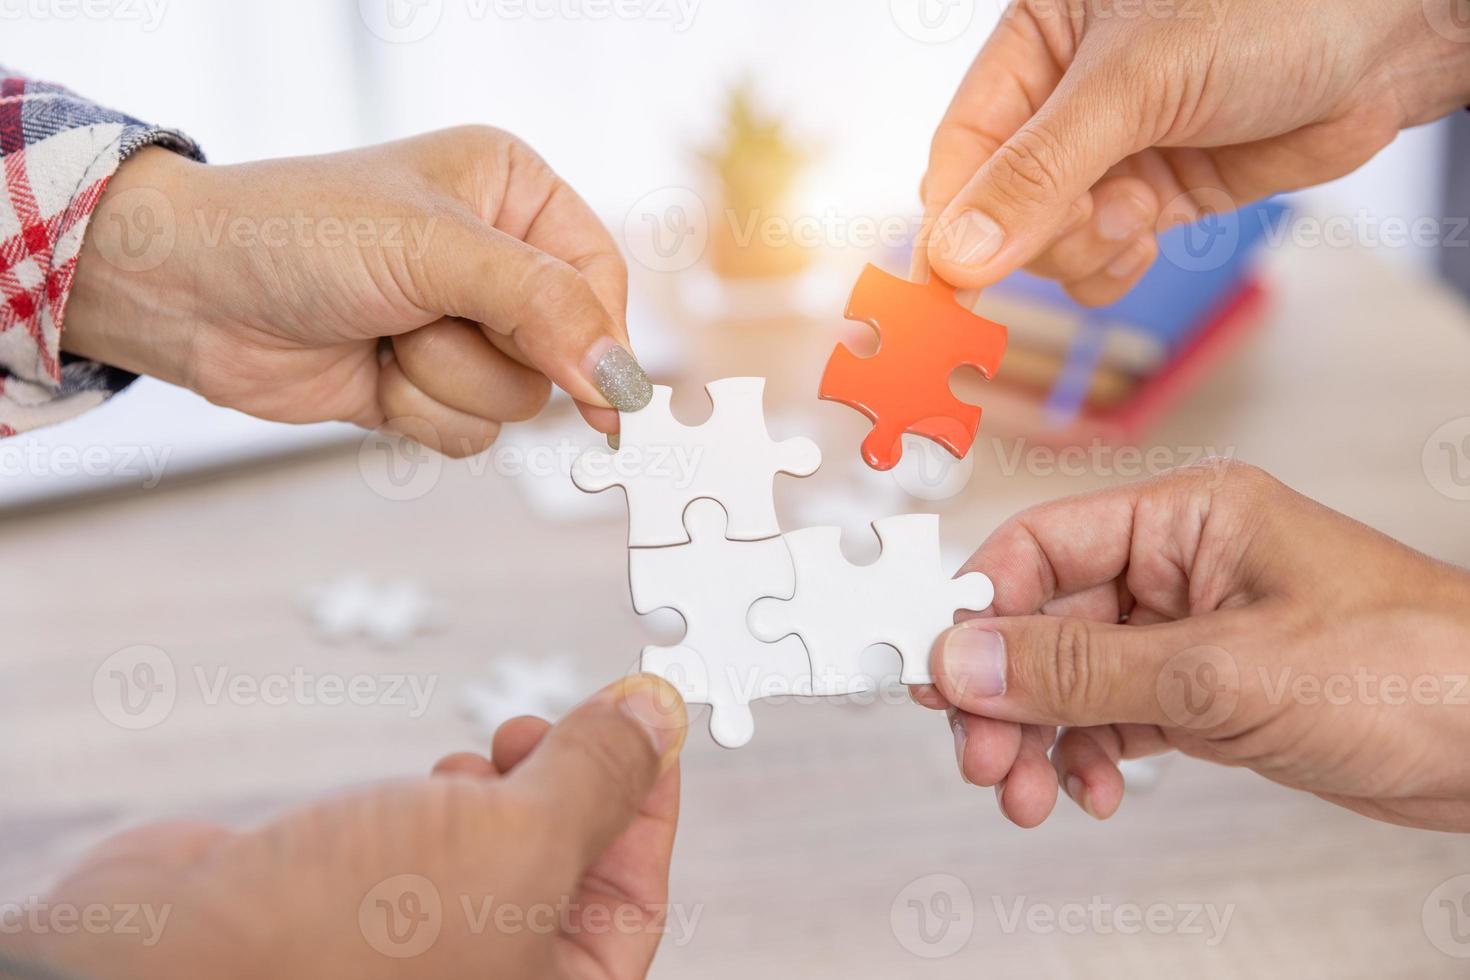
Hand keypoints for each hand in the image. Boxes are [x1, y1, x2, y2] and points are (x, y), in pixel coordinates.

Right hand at [6, 676, 687, 979]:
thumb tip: (655, 719)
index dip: (651, 806)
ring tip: (495, 751)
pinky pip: (432, 848)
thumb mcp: (517, 843)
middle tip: (561, 728)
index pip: (634, 901)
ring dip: (511, 788)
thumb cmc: (339, 943)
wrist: (161, 957)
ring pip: (498, 854)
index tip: (652, 728)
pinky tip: (439, 775)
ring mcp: (415, 952)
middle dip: (575, 789)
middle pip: (568, 875)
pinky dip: (448, 801)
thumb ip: (596, 778)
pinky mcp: (354, 908)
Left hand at [64, 127, 653, 455]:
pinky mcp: (430, 383)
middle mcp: (498, 259)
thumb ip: (544, 308)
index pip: (601, 276)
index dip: (599, 335)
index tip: (597, 391)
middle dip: (490, 349)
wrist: (187, 292)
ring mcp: (463, 326)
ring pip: (520, 401)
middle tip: (427, 318)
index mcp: (514, 192)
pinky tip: (373, 372)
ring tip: (387, 337)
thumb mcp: (436, 251)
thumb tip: (622, 377)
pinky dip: (423, 414)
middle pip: (566, 350)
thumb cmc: (296, 233)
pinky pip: (476, 433)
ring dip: (447, 382)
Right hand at [914, 462, 1469, 832]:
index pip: (1041, 548)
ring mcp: (1192, 631)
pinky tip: (1089, 788)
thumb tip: (968, 660)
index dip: (979, 611)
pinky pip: (1113, 715)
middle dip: (1006, 693)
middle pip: (1046, 621)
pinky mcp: (1207, 691)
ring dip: (1040, 735)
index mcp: (1185, 519)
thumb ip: (1082, 670)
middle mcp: (1180, 567)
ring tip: (1028, 789)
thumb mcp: (1222, 673)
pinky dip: (1089, 754)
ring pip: (1073, 677)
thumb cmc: (1416, 668)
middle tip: (981, 754)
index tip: (938, 673)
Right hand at [916, 0, 1469, 304]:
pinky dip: (1112, 268)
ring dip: (1082, 252)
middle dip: (1041, 232)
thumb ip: (1040, 169)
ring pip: (1046, 244)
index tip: (946, 292)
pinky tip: (1148, 235)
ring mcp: (1108, 155)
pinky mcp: (1155, 195)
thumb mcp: (1138, 80)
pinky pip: (1099, 259)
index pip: (960, 151)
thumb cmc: (1272, 9)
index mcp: (1034, 43)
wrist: (1393, 32)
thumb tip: (954, 256)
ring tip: (1140, 213)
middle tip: (1098, 217)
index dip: (952, 224)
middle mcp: (1060, 102)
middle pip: (996, 210)